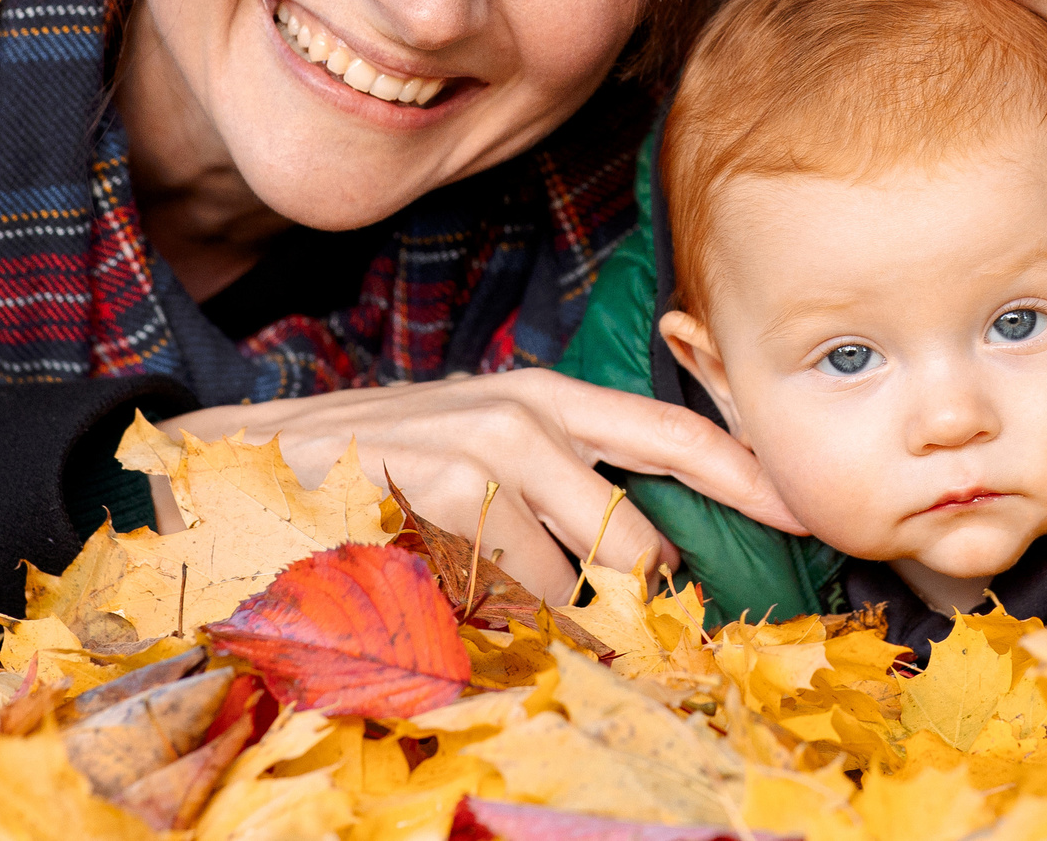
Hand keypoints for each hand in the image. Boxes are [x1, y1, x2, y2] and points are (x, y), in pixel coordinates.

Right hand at [146, 368, 808, 602]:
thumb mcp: (473, 469)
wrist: (239, 459)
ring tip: (524, 640)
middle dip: (641, 598)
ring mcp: (468, 438)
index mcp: (544, 402)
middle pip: (629, 524)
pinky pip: (492, 573)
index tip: (807, 512)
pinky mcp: (420, 476)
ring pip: (564, 561)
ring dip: (553, 621)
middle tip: (638, 644)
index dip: (744, 473)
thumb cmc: (374, 475)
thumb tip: (642, 572)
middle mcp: (518, 410)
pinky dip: (490, 617)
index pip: (669, 432)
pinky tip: (460, 626)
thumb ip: (554, 504)